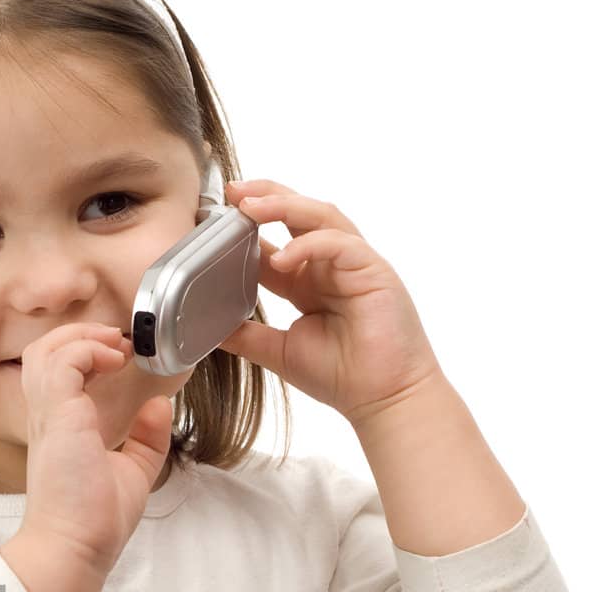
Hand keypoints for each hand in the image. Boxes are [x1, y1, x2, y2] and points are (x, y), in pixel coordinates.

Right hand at [18, 322, 173, 574]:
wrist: (75, 547)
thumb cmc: (94, 521)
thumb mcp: (132, 471)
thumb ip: (146, 439)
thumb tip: (159, 405)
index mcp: (60, 428)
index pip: (56, 373)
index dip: (85, 353)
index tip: (121, 357)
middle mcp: (47, 417)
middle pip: (42, 352)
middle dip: (80, 335)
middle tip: (118, 342)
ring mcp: (49, 415)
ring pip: (45, 350)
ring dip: (82, 337)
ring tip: (115, 347)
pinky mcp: (57, 416)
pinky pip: (64, 362)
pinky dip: (88, 350)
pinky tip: (114, 361)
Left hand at [219, 178, 446, 423]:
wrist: (383, 399)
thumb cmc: (342, 376)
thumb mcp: (279, 352)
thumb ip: (246, 335)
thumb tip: (207, 327)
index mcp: (306, 282)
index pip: (272, 241)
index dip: (244, 228)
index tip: (213, 217)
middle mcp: (329, 266)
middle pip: (298, 213)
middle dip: (265, 196)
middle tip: (232, 192)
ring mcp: (353, 264)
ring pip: (319, 216)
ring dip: (284, 205)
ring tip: (250, 207)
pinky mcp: (373, 270)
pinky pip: (339, 243)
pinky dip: (310, 244)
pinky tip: (283, 257)